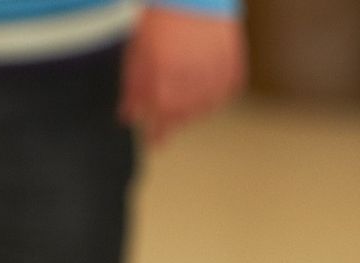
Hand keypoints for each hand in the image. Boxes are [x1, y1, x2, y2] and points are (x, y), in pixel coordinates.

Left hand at [118, 7, 246, 143]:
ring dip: (192, 105)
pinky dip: (213, 91)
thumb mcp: (138, 55)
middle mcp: (191, 96)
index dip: (157, 136)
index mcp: (165, 94)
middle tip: (168, 109)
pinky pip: (221, 94)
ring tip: (184, 85)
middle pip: (182, 118)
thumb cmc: (162, 21)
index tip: (154, 144)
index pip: (160, 127)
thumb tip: (127, 117)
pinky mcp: (232, 77)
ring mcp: (215, 87)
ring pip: (203, 109)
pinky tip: (203, 77)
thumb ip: (133, 90)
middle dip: (173, 117)